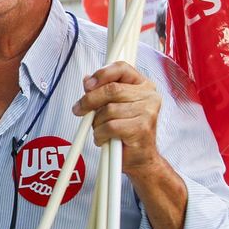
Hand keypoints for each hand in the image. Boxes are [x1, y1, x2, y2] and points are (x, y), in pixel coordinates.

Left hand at [72, 62, 167, 180]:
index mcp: (144, 85)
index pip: (122, 68)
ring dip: (97, 123)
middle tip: (79, 109)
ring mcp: (147, 112)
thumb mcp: (113, 108)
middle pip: (111, 89)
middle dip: (90, 100)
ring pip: (109, 110)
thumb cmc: (127, 133)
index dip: (102, 74)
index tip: (88, 84)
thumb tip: (87, 80)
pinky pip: (110, 126)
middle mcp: (149, 96)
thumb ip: (102, 92)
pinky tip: (103, 138)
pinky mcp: (141, 128)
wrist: (141, 159)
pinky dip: (101, 134)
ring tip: (100, 130)